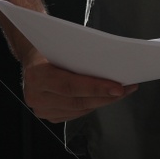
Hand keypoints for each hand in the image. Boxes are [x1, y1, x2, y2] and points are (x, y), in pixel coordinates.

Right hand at [21, 49, 135, 121]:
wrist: (32, 57)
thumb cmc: (49, 47)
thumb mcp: (61, 44)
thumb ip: (79, 55)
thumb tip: (110, 63)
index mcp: (36, 75)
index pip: (70, 86)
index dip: (96, 88)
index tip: (118, 88)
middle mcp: (35, 95)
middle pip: (77, 101)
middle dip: (106, 96)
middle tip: (127, 89)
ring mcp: (41, 108)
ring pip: (79, 109)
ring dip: (103, 101)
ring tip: (122, 92)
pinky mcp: (48, 114)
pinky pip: (76, 113)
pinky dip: (92, 105)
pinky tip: (105, 97)